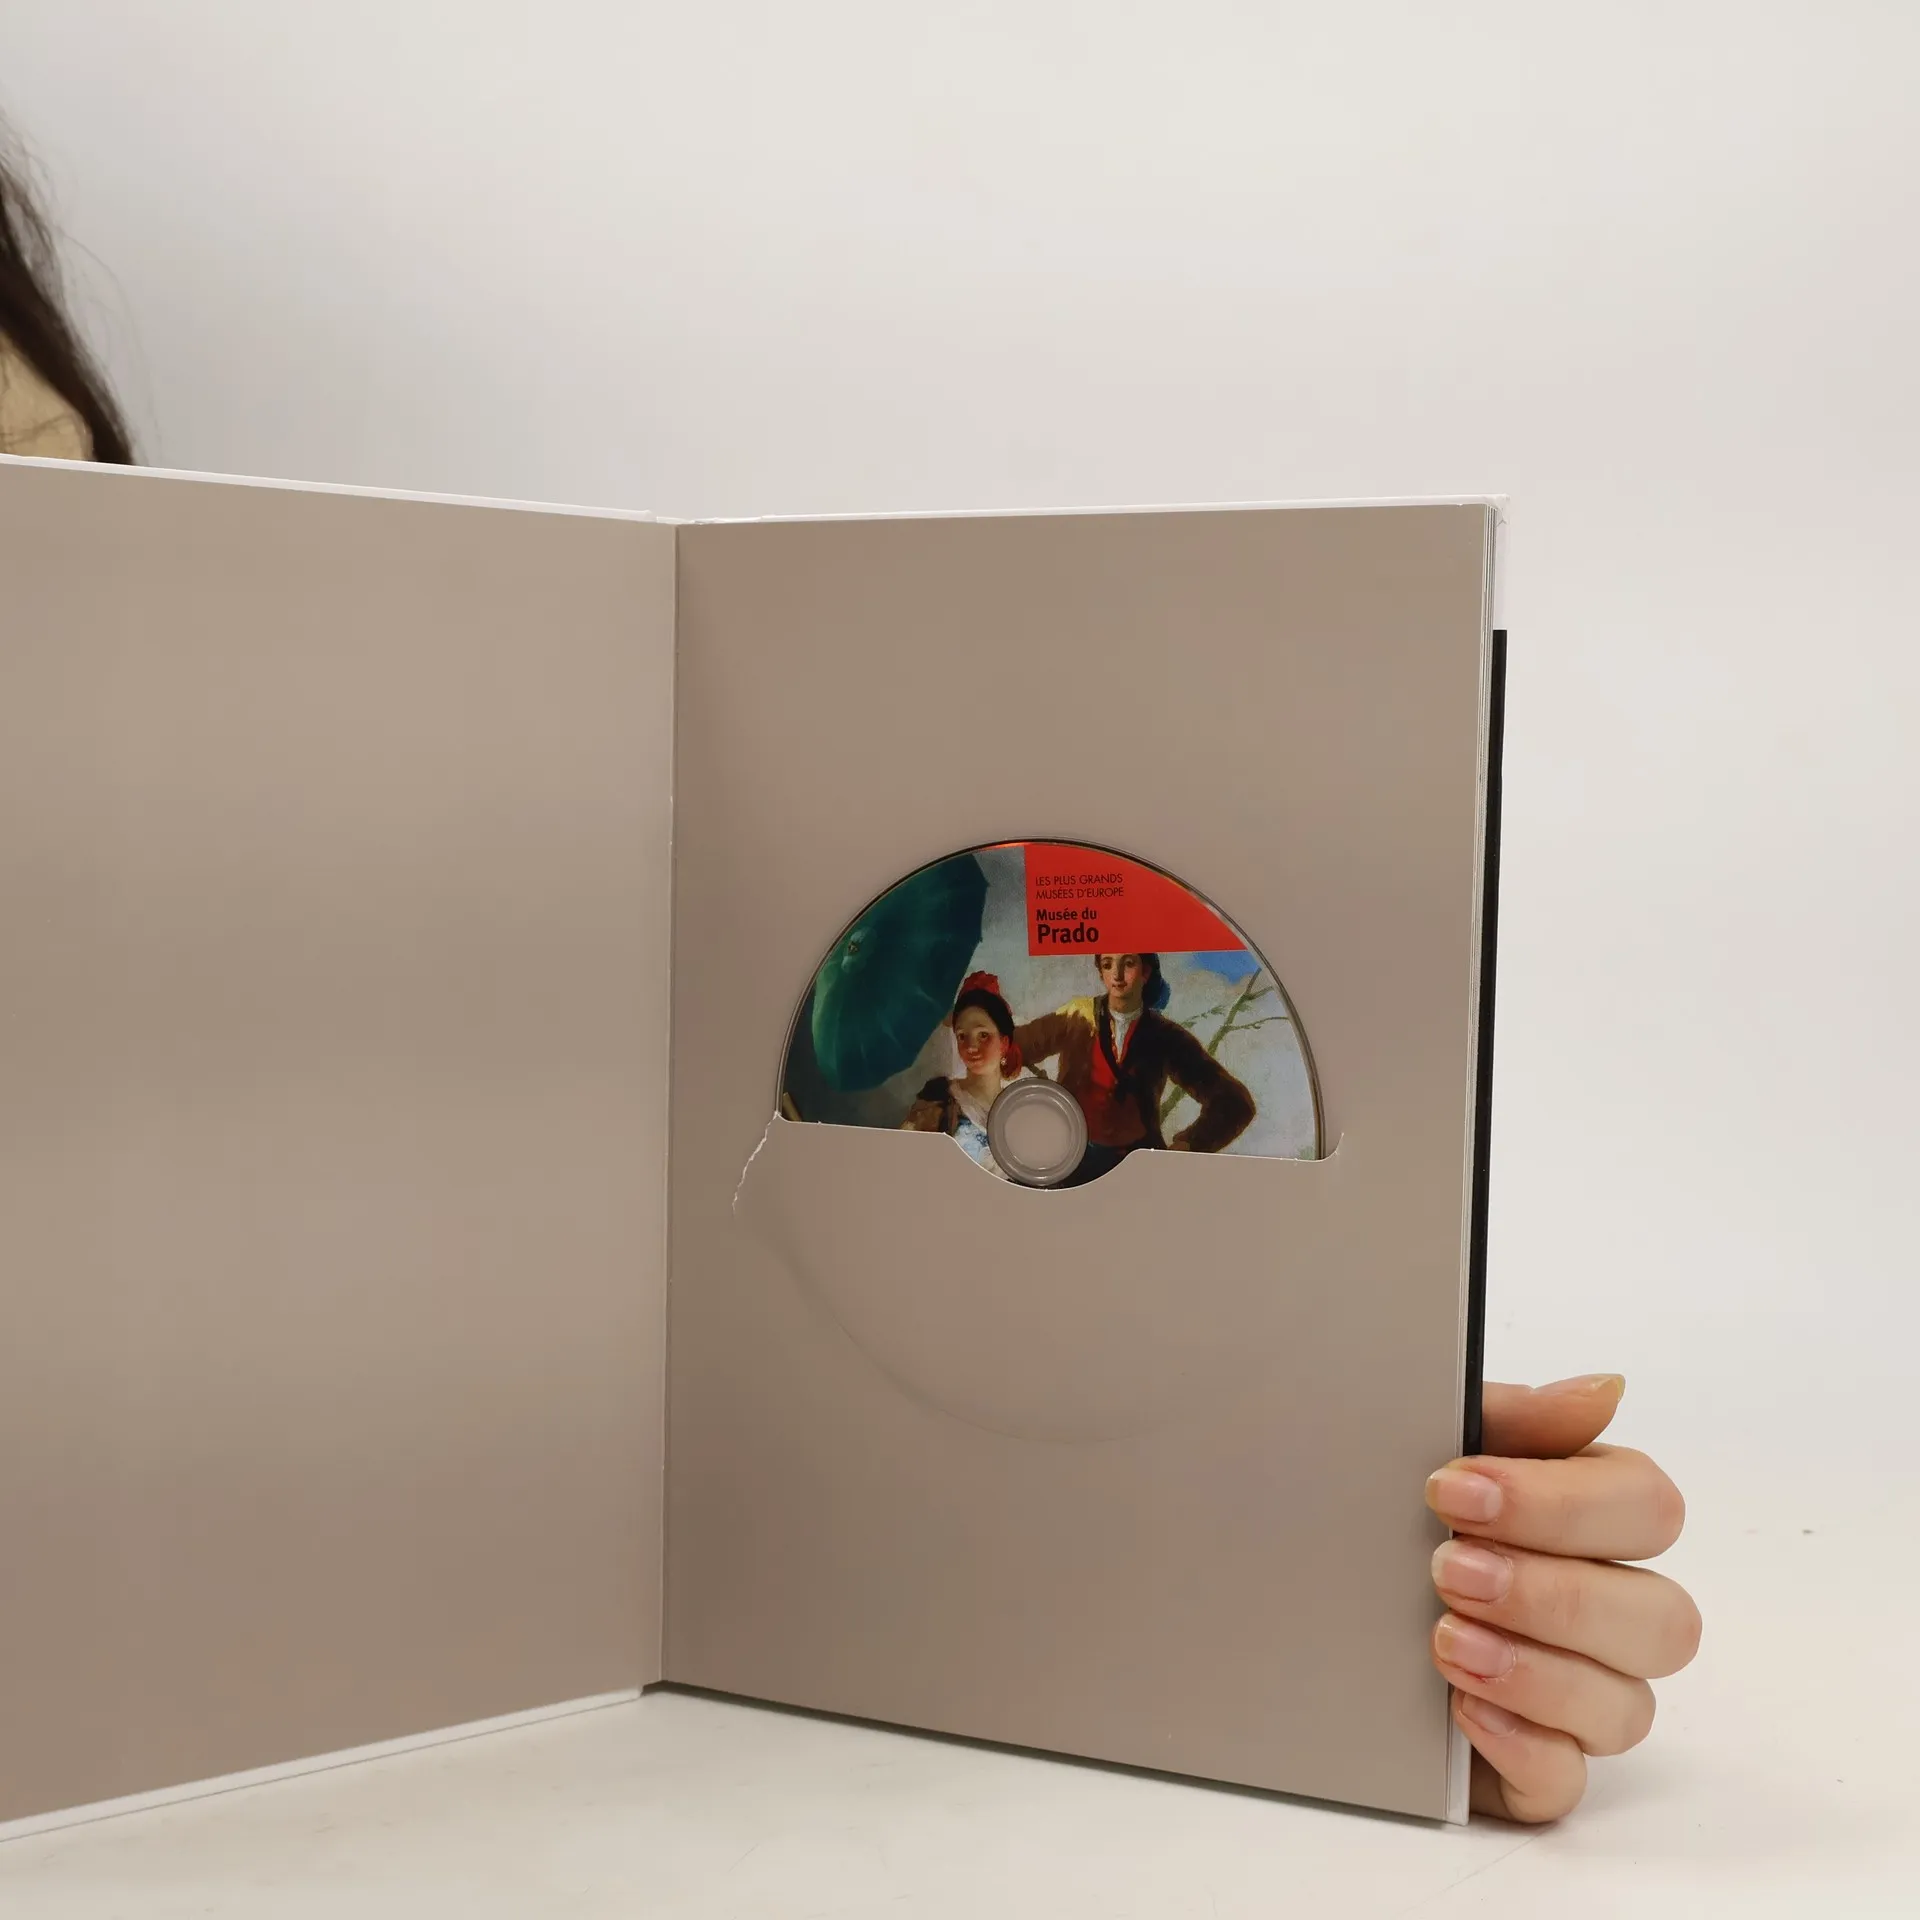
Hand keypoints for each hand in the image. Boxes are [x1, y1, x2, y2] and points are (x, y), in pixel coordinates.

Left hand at [1426, 1375, 1699, 1823]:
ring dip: (1535, 1670)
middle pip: (1662, 1619)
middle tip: (1448, 1569)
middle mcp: (1602, 1609)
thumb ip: (1516, 1418)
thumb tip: (1604, 1391)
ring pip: (1627, 1708)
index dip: (1564, 1503)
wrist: (1298, 1583)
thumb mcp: (1432, 1442)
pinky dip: (1520, 1745)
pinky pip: (1566, 1780)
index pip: (1647, 1507)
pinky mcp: (1531, 1765)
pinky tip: (1460, 1708)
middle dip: (1554, 1593)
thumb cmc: (1388, 1505)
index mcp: (1590, 1515)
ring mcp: (1575, 1694)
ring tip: (1442, 1640)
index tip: (1456, 1488)